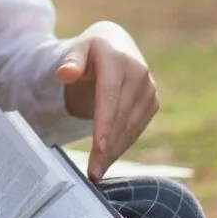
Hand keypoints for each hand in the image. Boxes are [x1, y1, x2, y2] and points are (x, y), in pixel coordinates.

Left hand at [54, 21, 158, 180]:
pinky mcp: (152, 101)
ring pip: (131, 126)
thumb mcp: (77, 50)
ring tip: (98, 170)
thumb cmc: (91, 52)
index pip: (110, 97)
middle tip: (93, 171)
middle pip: (121, 116)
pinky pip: (137, 128)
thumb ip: (70, 62)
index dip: (105, 124)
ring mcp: (148, 88)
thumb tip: (64, 73)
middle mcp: (138, 73)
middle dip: (107, 146)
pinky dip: (123, 144)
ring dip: (116, 150)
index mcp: (118, 59)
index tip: (98, 148)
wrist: (116, 45)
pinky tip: (109, 157)